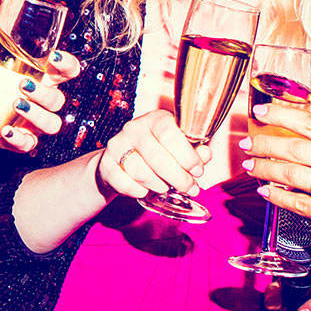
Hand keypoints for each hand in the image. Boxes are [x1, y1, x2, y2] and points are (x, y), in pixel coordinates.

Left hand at [0, 33, 80, 152]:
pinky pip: (29, 143)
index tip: (55, 57)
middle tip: (24, 84)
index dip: (68, 64)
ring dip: (36, 114)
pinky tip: (6, 130)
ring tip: (16, 104)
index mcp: (41, 79)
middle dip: (44, 92)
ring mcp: (35, 124)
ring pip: (52, 123)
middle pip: (58, 99)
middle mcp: (43, 103)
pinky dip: (18, 138)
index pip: (66, 71)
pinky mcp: (23, 141)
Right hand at [96, 109, 210, 197]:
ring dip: (159, 185)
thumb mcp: (178, 148)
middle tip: (189, 188)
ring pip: (141, 172)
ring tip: (165, 187)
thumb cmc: (157, 153)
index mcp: (155, 119)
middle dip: (178, 177)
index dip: (186, 155)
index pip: (169, 133)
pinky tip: (145, 190)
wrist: (121, 162)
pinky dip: (139, 192)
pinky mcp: (105, 164)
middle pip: (157, 156)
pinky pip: (125, 184)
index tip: (197, 171)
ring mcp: (116, 145)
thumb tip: (205, 155)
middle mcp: (133, 128)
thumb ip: (195, 151)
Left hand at [239, 104, 310, 272]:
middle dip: (265, 144)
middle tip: (247, 144)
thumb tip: (289, 131)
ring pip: (294, 175)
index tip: (260, 111)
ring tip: (250, 166)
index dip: (281, 115)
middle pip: (298, 148)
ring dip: (265, 169)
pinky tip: (265, 190)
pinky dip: (277, 196)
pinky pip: (299, 203)